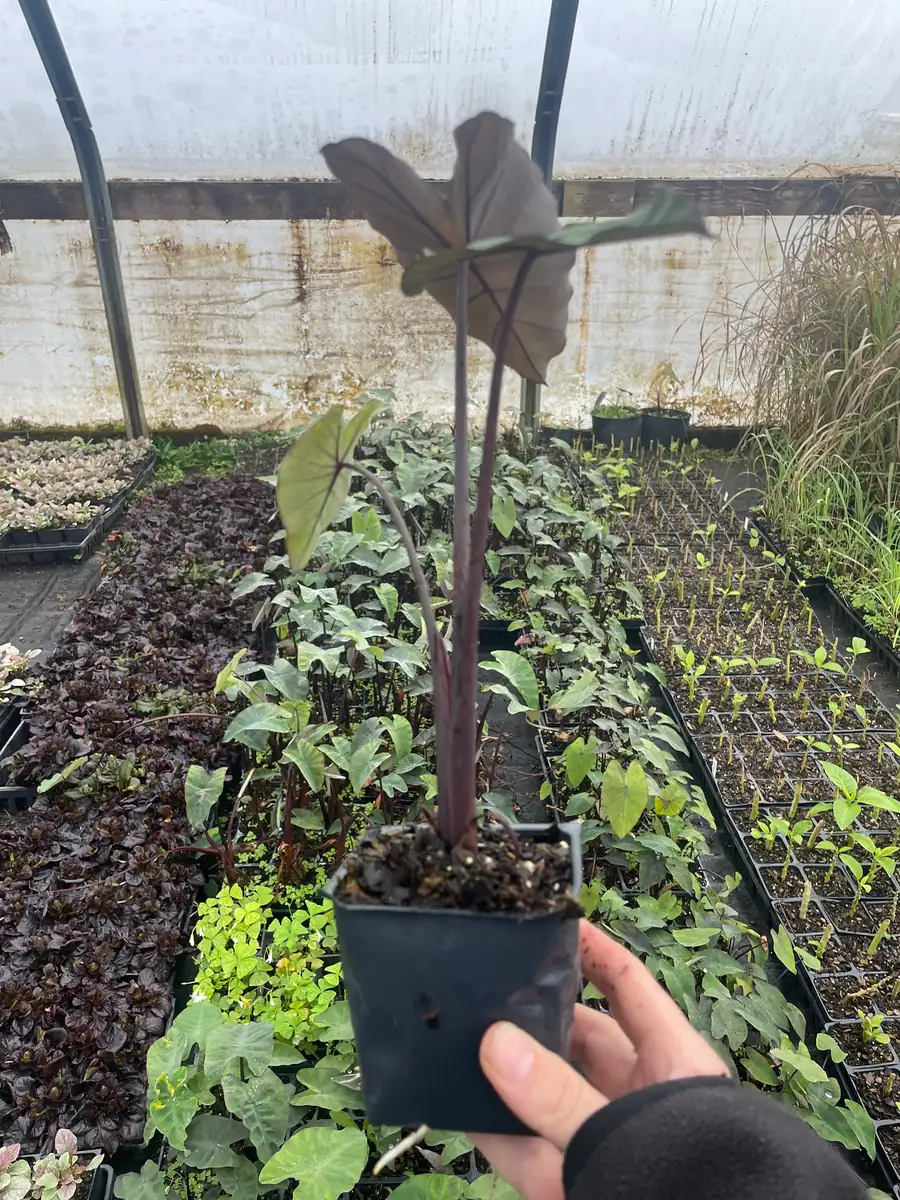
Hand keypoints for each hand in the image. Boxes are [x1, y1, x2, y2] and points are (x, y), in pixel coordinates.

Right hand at [472, 919, 728, 1199]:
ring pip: (544, 1094)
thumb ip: (558, 1095)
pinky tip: (452, 1104)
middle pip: (577, 1038)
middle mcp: (635, 1096)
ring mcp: (601, 1143)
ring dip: (505, 1072)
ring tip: (455, 1035)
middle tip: (481, 986)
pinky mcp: (571, 1188)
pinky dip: (492, 1132)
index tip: (549, 919)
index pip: (629, 987)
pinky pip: (524, 1152)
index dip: (594, 950)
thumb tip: (492, 1041)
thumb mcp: (626, 1132)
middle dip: (532, 1013)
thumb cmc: (690, 1178)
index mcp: (671, 1063)